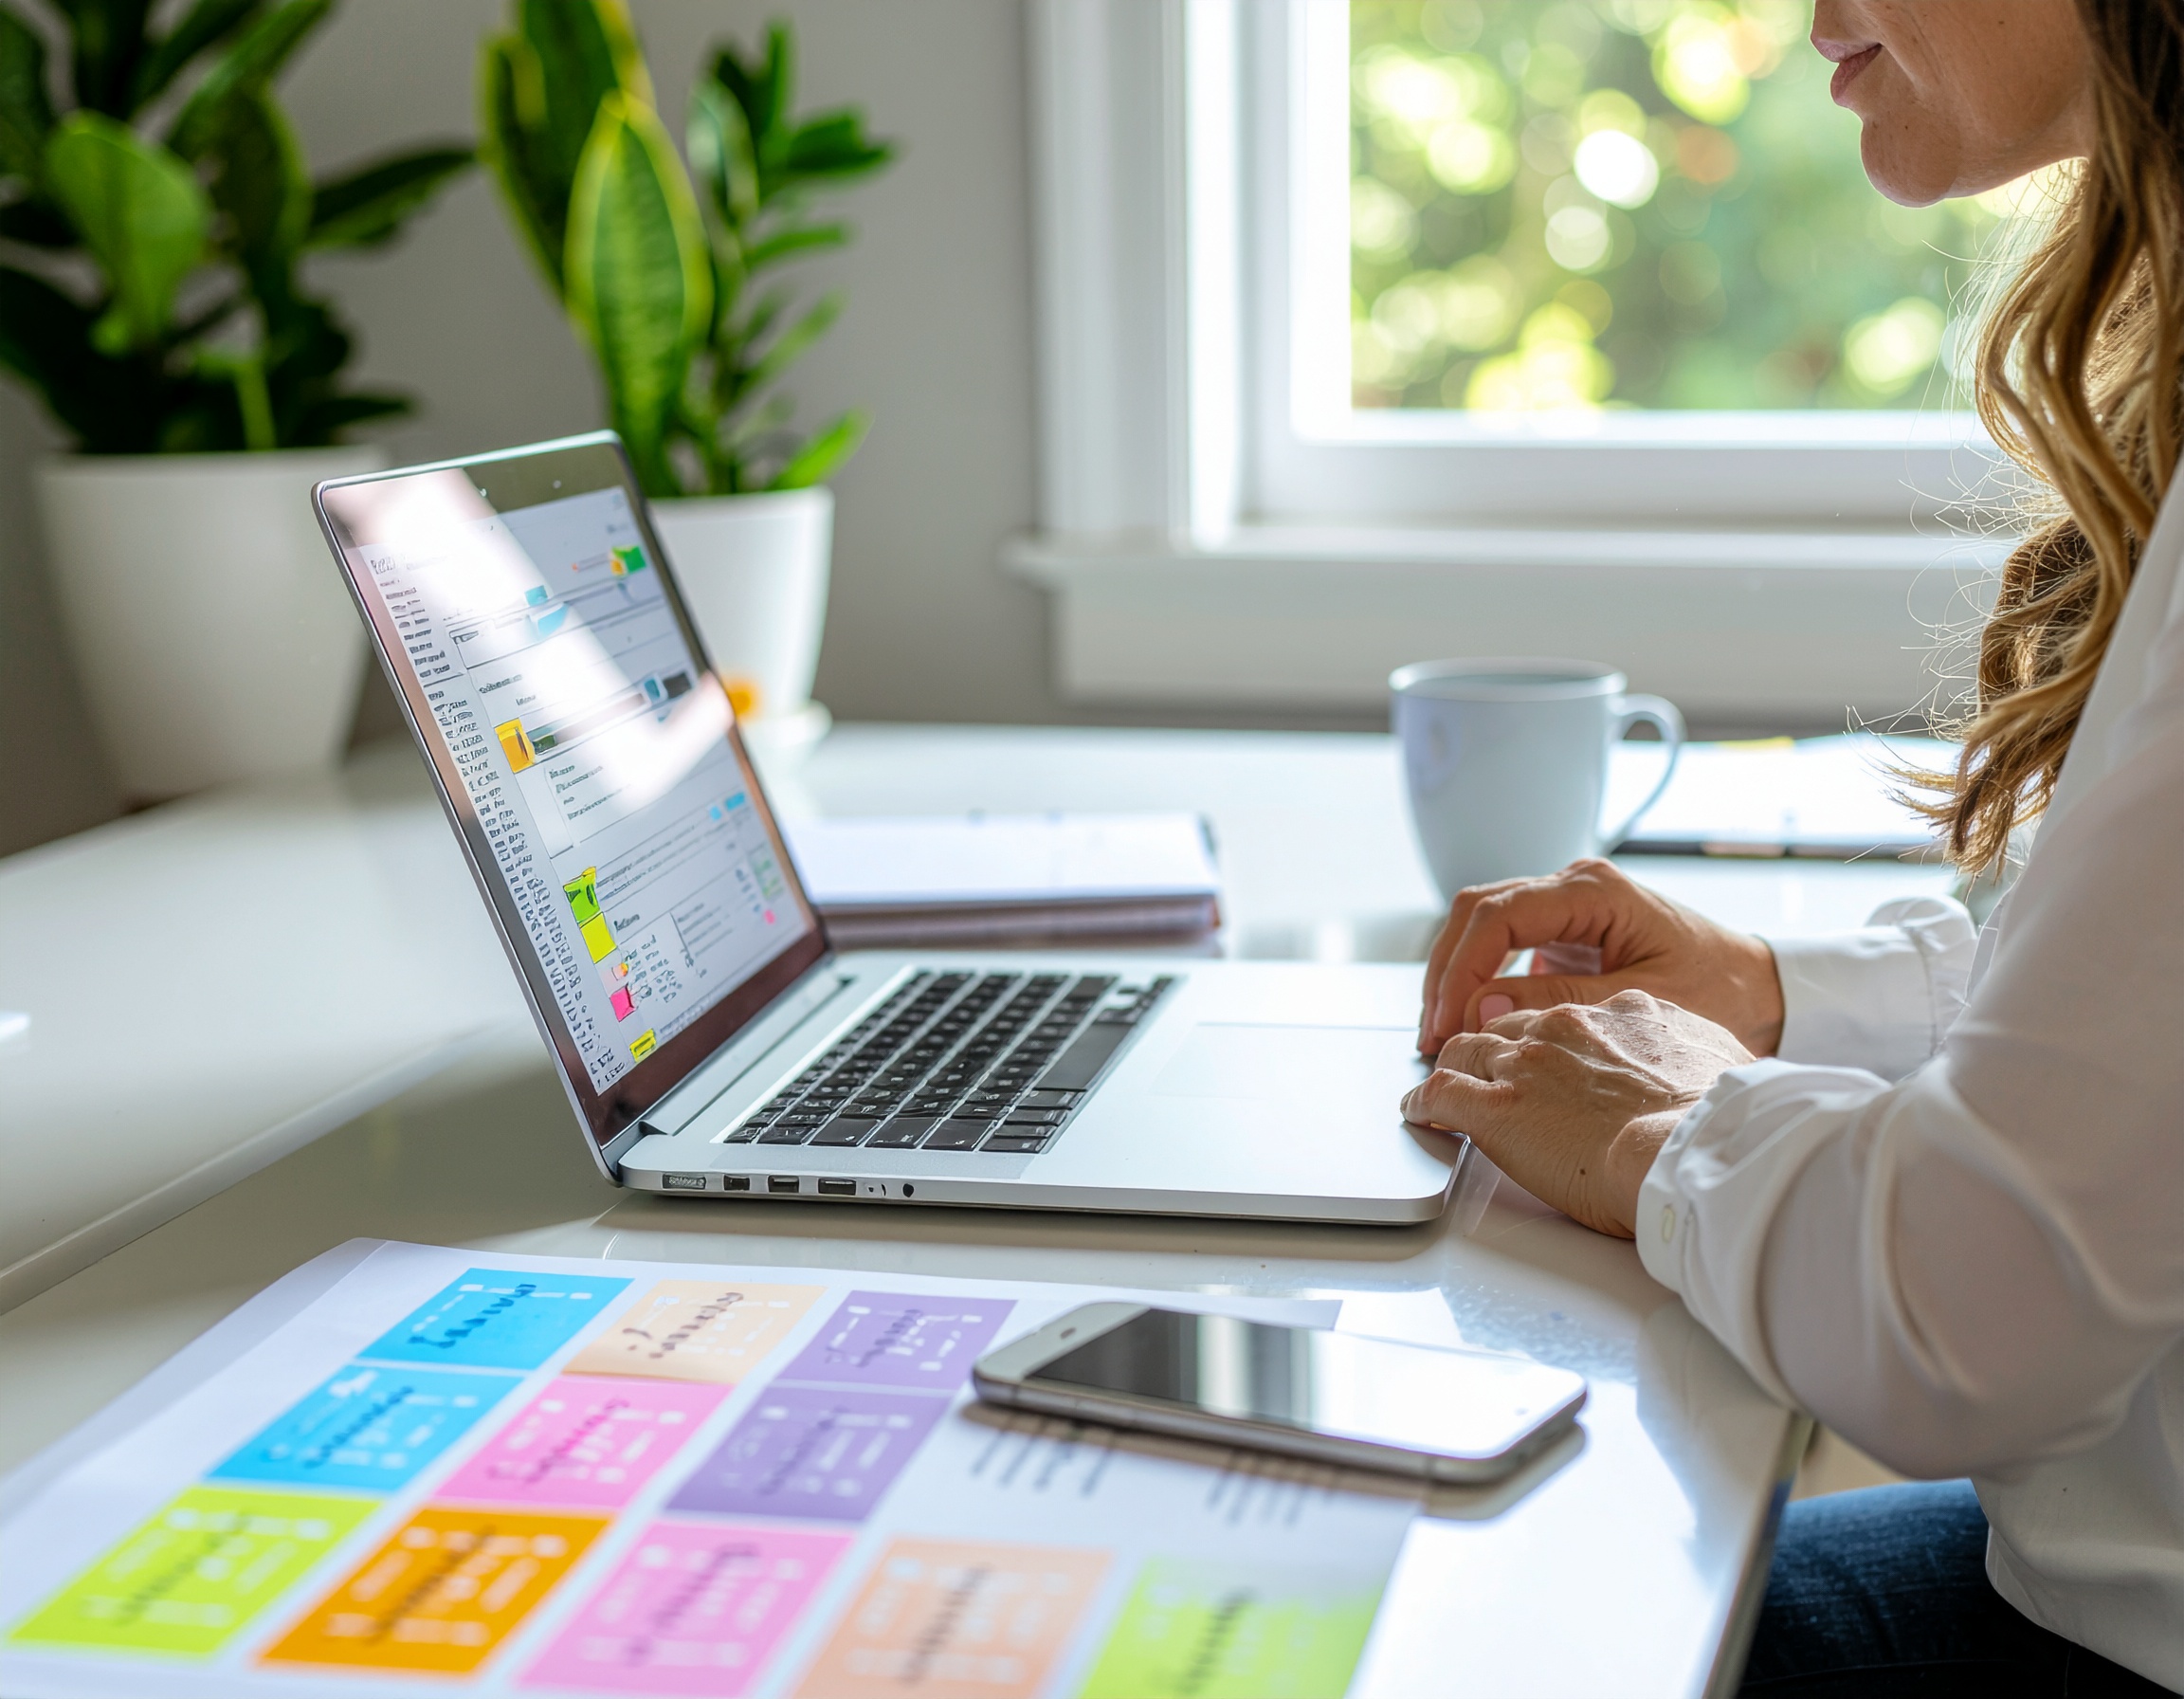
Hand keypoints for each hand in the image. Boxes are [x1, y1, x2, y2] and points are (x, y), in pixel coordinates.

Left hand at [1401, 991, 1753, 1237]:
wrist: (1697, 1149)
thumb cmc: (1722, 1122)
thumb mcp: (1727, 1065)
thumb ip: (1705, 1058)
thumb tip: (1722, 1073)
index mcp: (1625, 1013)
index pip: (1570, 1015)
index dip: (1552, 1038)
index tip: (1547, 1057)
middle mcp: (1568, 1027)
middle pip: (1509, 1025)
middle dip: (1493, 1047)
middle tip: (1485, 1071)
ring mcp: (1527, 1064)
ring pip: (1465, 1048)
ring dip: (1452, 1067)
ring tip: (1440, 1086)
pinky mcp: (1497, 1107)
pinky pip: (1439, 1092)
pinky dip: (1422, 1101)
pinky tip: (1418, 1112)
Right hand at [1417, 859, 1784, 1058]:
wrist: (1761, 987)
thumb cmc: (1720, 990)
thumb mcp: (1640, 1003)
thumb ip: (1560, 1003)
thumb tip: (1482, 1009)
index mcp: (1595, 891)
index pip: (1498, 915)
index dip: (1462, 968)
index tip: (1446, 1017)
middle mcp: (1574, 886)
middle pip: (1478, 912)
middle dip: (1446, 972)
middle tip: (1431, 1031)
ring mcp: (1566, 905)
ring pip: (1483, 924)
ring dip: (1456, 975)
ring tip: (1441, 1031)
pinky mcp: (1564, 930)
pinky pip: (1504, 944)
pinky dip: (1479, 980)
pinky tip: (1469, 1021)